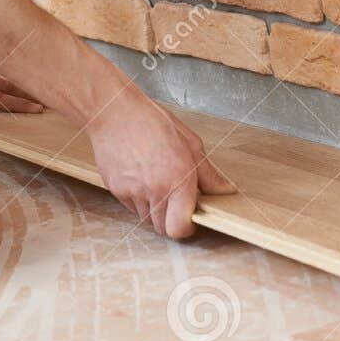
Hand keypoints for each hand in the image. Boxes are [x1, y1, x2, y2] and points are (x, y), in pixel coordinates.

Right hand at [87, 90, 236, 239]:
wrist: (114, 112)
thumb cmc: (152, 122)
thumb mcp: (190, 143)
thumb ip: (209, 173)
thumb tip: (225, 190)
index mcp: (178, 179)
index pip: (180, 228)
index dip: (186, 227)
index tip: (190, 218)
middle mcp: (155, 190)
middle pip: (162, 228)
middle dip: (171, 219)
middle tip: (175, 199)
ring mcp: (132, 192)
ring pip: (146, 217)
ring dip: (154, 207)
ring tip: (156, 180)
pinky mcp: (116, 190)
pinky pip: (130, 205)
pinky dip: (138, 198)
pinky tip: (140, 175)